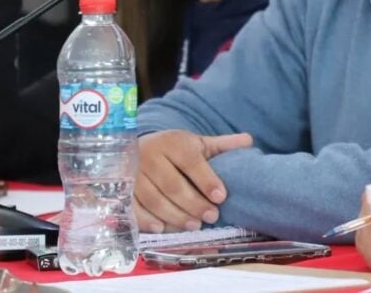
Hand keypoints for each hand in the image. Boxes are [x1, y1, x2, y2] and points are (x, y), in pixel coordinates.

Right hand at [134, 129, 252, 232]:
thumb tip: (249, 141)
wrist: (133, 147)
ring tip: (194, 225)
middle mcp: (150, 156)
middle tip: (211, 216)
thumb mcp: (196, 143)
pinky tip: (163, 228)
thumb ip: (221, 145)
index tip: (221, 196)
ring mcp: (133, 174)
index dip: (206, 180)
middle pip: (172, 185)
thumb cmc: (172, 149)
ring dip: (174, 215)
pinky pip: (133, 207)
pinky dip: (147, 220)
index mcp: (172, 143)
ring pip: (153, 198)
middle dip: (193, 203)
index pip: (191, 162)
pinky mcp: (121, 190)